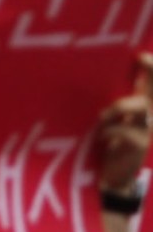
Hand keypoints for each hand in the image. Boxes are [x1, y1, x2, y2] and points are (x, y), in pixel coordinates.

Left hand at [97, 51, 152, 193]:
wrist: (114, 175)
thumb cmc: (108, 143)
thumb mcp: (110, 119)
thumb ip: (108, 103)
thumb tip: (86, 79)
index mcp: (142, 104)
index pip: (152, 80)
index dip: (149, 65)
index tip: (138, 55)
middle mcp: (149, 113)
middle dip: (152, 70)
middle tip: (142, 59)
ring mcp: (147, 128)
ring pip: (141, 106)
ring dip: (119, 106)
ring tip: (102, 115)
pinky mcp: (140, 145)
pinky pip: (127, 131)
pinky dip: (111, 129)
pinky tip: (101, 136)